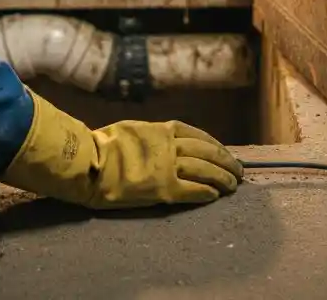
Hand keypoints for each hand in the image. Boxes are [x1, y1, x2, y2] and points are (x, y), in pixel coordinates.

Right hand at [0, 88, 243, 208]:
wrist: (89, 163)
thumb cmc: (102, 145)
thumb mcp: (131, 130)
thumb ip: (150, 136)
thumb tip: (161, 141)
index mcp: (161, 130)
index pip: (197, 135)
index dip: (215, 144)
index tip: (224, 152)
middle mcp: (170, 146)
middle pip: (207, 152)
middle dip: (226, 161)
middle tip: (238, 171)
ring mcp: (168, 167)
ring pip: (206, 170)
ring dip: (222, 178)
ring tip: (232, 185)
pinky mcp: (165, 189)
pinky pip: (193, 191)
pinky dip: (207, 192)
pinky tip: (214, 196)